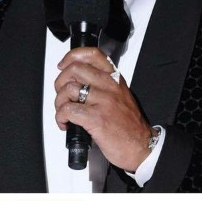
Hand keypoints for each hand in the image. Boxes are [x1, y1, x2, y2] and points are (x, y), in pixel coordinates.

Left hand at [54, 46, 153, 171]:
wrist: (142, 146)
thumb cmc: (130, 126)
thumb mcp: (122, 97)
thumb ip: (104, 87)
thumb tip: (79, 84)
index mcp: (115, 80)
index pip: (93, 54)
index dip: (72, 56)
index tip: (64, 65)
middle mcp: (109, 87)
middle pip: (75, 69)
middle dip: (60, 81)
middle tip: (62, 94)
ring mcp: (103, 102)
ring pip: (68, 89)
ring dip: (59, 101)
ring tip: (63, 112)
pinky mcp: (96, 119)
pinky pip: (68, 110)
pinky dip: (60, 117)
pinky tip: (65, 123)